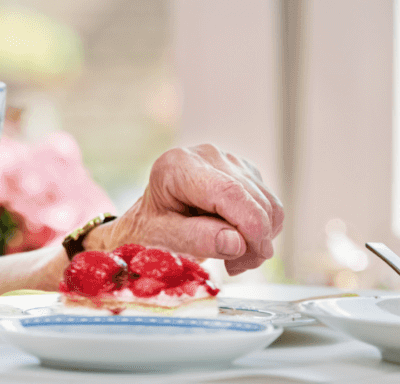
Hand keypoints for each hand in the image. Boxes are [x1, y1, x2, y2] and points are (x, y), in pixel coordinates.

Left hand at [91, 144, 283, 274]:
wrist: (153, 216)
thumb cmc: (152, 227)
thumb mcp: (161, 237)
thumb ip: (195, 239)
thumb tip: (236, 242)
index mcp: (179, 165)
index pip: (229, 192)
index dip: (250, 227)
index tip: (252, 256)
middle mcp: (207, 155)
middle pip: (254, 200)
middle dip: (254, 242)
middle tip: (233, 266)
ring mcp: (229, 160)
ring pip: (269, 204)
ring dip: (260, 239)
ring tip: (232, 257)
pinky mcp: (244, 171)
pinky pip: (270, 205)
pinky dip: (263, 230)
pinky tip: (238, 241)